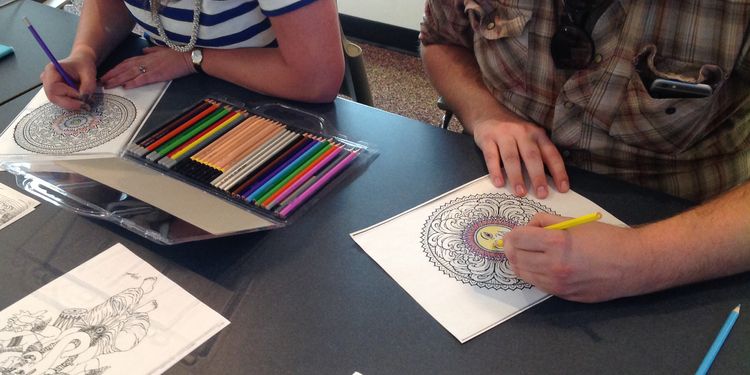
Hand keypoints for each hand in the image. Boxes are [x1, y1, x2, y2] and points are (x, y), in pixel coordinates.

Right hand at [40, 48, 96, 110]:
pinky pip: (60, 101)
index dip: (67, 94)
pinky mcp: (53, 91)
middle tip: (84, 104)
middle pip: (53, 97)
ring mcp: (48, 86)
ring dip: (71, 104)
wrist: (81, 62)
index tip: (81, 95)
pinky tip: (78, 99)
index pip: (53, 88)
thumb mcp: (89, 73)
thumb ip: (88, 85)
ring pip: (57, 101)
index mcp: (52, 70)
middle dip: (69, 103)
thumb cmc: (83, 65)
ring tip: (83, 101)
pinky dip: (70, 103)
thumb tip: (83, 97)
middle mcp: (46, 78)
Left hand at [100, 46, 194, 89]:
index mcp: (146, 56)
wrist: (189, 56)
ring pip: (129, 74)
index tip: (107, 73)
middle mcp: (145, 61)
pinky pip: (142, 79)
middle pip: (124, 68)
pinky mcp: (157, 75)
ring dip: (117, 80)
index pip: (126, 62)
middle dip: (111, 75)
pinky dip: (132, 82)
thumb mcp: (162, 49)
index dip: (115, 68)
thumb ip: (152, 50)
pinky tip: (125, 87)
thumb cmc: (178, 53)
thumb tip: (144, 50)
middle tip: (101, 81)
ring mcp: (150, 68)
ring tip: (108, 85)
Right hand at [473, 118, 568, 198]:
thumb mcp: (529, 137)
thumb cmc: (512, 131)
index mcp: (537, 134)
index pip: (551, 154)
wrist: (487, 112)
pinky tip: (499, 183)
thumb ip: (538, 154)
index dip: (558, 172)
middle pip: (531, 156)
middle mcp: (522, 133)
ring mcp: (504, 134)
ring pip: (511, 157)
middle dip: (538, 176)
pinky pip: (491, 157)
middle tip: (542, 194)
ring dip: (516, 176)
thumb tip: (548, 182)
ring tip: (520, 193)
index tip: (563, 188)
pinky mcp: (487, 138)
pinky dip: (495, 171)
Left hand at [503, 213, 642, 301]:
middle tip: (515, 242)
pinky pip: (538, 284)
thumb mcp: (574, 223)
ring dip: (520, 262)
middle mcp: (554, 267)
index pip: (517, 240)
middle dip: (511, 249)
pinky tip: (542, 265)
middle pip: (515, 259)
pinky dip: (534, 274)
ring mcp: (558, 285)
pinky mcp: (564, 296)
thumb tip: (528, 227)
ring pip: (523, 274)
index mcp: (556, 244)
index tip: (515, 232)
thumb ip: (546, 223)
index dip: (512, 234)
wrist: (633, 264)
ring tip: (527, 253)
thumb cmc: (607, 239)